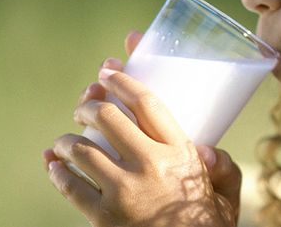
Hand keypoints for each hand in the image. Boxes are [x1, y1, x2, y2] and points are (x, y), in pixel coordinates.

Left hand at [43, 31, 242, 226]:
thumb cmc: (208, 226)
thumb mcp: (227, 194)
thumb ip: (224, 167)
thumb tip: (205, 148)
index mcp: (180, 152)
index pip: (147, 103)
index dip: (122, 80)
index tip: (108, 70)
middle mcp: (149, 164)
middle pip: (108, 118)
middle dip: (89, 105)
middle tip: (84, 106)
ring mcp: (123, 190)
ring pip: (82, 149)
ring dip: (67, 139)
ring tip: (65, 140)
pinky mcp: (102, 216)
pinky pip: (70, 186)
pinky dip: (56, 171)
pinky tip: (54, 165)